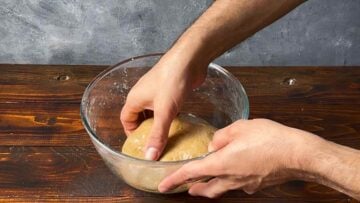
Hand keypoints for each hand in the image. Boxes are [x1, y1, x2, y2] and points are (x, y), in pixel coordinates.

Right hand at [120, 52, 207, 159]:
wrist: (190, 59)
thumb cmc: (172, 80)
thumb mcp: (164, 111)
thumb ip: (158, 134)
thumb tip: (149, 156)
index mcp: (135, 99)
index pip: (126, 119)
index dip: (131, 133)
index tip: (140, 145)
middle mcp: (144, 95)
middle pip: (139, 116)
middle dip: (146, 130)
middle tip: (154, 144)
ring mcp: (157, 92)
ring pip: (154, 112)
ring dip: (158, 123)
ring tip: (166, 137)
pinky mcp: (171, 90)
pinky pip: (166, 107)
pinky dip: (169, 116)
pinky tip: (177, 124)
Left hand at [158, 119, 323, 197]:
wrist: (298, 154)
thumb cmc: (270, 139)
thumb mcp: (240, 128)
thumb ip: (221, 136)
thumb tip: (214, 143)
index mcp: (222, 163)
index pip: (190, 174)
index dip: (174, 180)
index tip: (163, 186)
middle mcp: (231, 178)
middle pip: (206, 189)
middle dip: (193, 189)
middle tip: (185, 188)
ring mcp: (245, 184)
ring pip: (221, 189)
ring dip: (210, 187)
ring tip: (205, 183)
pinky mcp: (257, 184)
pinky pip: (238, 184)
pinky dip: (231, 180)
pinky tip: (235, 171)